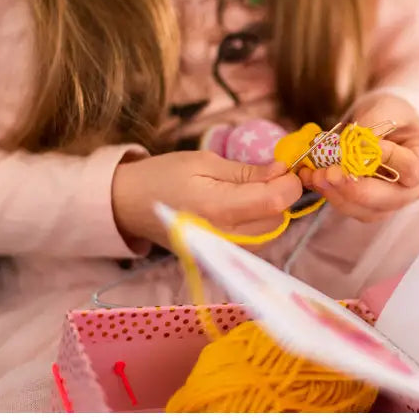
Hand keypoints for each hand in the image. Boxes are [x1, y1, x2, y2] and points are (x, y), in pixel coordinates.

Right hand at [112, 151, 302, 247]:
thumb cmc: (163, 175)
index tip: (286, 167)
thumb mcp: (205, 161)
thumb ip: (247, 171)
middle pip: (277, 220)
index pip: (274, 202)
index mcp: (217, 207)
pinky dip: (259, 224)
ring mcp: (222, 252)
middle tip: (269, 174)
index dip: (290, 183)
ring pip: (270, 235)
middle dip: (281, 196)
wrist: (128, 205)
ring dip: (271, 211)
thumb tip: (282, 171)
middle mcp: (224, 237)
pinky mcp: (219, 258)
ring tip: (254, 189)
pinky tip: (245, 207)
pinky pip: (255, 244)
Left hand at [297, 94, 418, 222]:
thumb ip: (372, 126)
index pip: (411, 169)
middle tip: (326, 173)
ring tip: (314, 175)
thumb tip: (352, 148)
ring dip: (337, 195)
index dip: (384, 159)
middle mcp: (418, 188)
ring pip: (368, 210)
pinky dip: (331, 195)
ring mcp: (396, 201)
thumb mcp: (385, 106)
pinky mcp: (373, 207)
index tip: (357, 142)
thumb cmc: (392, 111)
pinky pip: (353, 209)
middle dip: (354, 187)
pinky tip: (313, 179)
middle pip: (389, 199)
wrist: (387, 122)